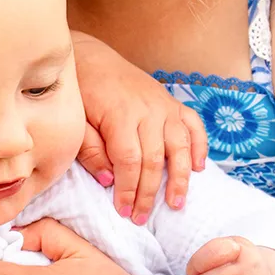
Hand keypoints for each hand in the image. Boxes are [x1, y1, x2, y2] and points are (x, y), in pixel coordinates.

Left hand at [71, 32, 207, 224]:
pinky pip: (193, 125)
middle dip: (149, 193)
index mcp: (120, 114)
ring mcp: (163, 104)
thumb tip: (108, 180)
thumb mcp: (76, 119)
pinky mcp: (172, 101)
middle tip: (141, 218)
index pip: (129, 161)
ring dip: (181, 178)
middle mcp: (148, 109)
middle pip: (155, 159)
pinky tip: (198, 168)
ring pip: (180, 145)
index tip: (123, 211)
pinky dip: (199, 146)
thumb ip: (90, 149)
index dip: (128, 189)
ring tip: (176, 203)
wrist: (90, 55)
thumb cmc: (80, 90)